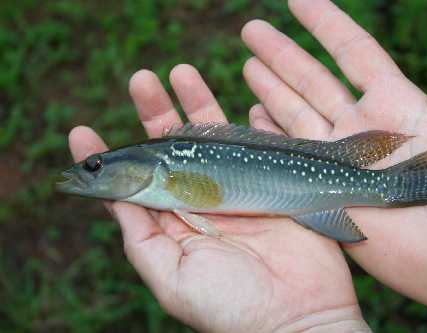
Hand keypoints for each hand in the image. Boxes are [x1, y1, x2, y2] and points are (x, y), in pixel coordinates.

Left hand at [68, 67, 371, 331]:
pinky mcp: (273, 185)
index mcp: (175, 226)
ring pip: (214, 139)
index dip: (112, 158)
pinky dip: (249, 120)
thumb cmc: (231, 306)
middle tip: (141, 80)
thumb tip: (116, 199)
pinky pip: (258, 144)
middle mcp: (203, 204)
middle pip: (175, 151)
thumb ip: (142, 239)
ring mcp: (239, 190)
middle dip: (155, 114)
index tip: (85, 130)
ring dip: (197, 104)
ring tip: (180, 72)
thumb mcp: (172, 278)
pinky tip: (237, 99)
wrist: (301, 316)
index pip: (137, 185)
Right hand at [241, 1, 426, 331]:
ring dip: (271, 91)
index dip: (326, 25)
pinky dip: (272, 139)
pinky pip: (291, 160)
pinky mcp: (327, 195)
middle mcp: (363, 131)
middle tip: (252, 30)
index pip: (354, 54)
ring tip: (247, 66)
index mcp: (397, 107)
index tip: (298, 1)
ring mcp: (342, 164)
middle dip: (283, 54)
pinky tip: (253, 119)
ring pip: (296, 117)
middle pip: (313, 81)